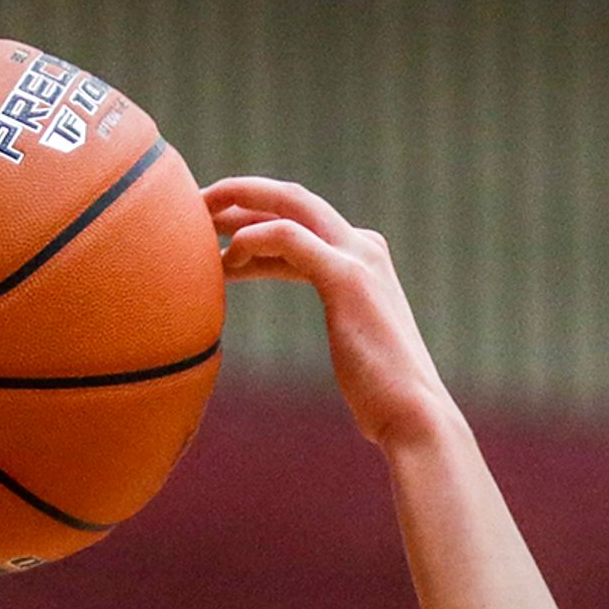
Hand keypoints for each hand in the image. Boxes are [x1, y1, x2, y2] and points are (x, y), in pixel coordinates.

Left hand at [205, 176, 454, 450]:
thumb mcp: (357, 341)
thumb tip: (342, 341)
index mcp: (366, 258)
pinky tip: (227, 260)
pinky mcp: (346, 277)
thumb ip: (345, 320)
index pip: (301, 219)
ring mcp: (358, 257)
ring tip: (197, 222)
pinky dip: (252, 240)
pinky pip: (286, 237)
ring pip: (288, 205)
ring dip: (237, 206)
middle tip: (196, 206)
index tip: (217, 228)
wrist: (413, 415)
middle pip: (291, 197)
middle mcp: (364, 246)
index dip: (256, 217)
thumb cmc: (381, 393)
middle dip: (240, 194)